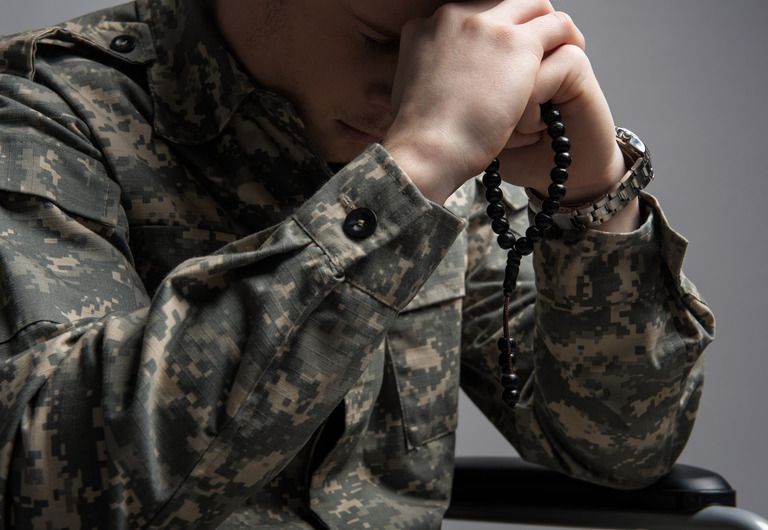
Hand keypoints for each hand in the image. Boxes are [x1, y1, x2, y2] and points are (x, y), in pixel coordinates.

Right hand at [381, 0, 622, 205]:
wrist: (426, 150)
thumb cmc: (418, 140)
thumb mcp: (408, 94)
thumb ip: (427, 76)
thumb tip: (440, 84)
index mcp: (425, 27)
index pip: (472, 14)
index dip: (493, 31)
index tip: (504, 52)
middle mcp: (454, 15)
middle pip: (503, 3)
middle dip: (523, 21)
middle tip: (539, 45)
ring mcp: (486, 26)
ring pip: (533, 6)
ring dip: (548, 26)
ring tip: (563, 46)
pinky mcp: (517, 43)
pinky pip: (556, 26)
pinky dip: (567, 39)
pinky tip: (575, 54)